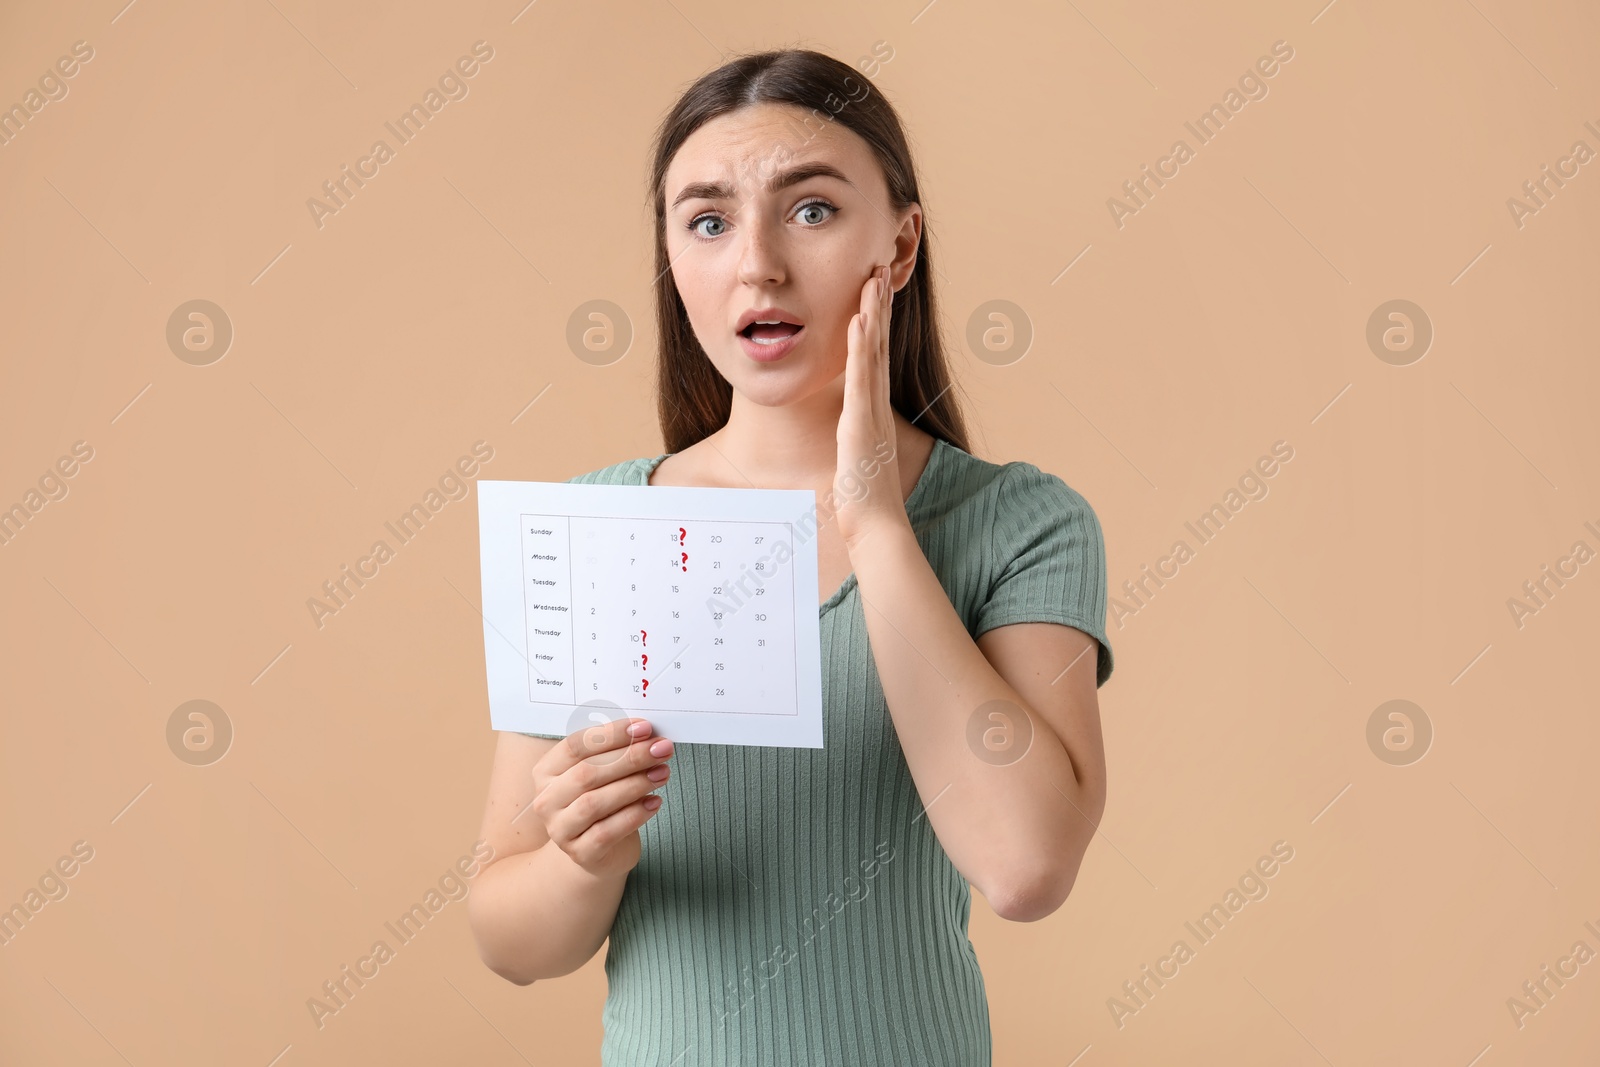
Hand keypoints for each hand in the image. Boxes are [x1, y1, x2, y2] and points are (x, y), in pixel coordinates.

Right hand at [530, 717, 673, 879]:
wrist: (598, 851)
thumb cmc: (602, 802)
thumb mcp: (601, 774)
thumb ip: (614, 752)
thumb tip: (646, 734)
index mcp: (546, 771)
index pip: (576, 746)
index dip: (611, 734)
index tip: (645, 728)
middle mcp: (546, 800)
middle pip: (587, 772)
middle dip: (630, 757)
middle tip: (661, 748)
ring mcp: (560, 830)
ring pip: (595, 802)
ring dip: (634, 784)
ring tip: (662, 773)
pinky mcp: (580, 854)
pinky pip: (607, 832)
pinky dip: (634, 815)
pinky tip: (654, 802)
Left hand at [835, 263, 907, 547]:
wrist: (874, 524)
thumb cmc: (863, 498)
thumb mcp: (855, 458)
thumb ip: (853, 439)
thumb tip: (849, 433)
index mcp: (872, 410)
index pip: (873, 356)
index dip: (875, 322)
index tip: (874, 292)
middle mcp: (875, 404)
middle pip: (878, 344)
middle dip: (879, 305)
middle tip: (878, 269)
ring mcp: (870, 410)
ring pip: (872, 353)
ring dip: (872, 314)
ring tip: (872, 280)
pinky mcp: (861, 421)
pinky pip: (860, 377)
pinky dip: (859, 347)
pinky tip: (857, 320)